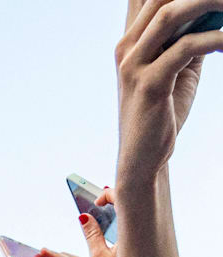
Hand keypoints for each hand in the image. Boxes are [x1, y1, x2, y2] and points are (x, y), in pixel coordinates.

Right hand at [115, 0, 222, 183]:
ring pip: (172, 13)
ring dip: (210, 2)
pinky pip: (187, 47)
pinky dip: (215, 38)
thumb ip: (191, 34)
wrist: (143, 159)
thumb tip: (216, 8)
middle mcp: (126, 47)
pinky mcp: (149, 84)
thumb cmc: (163, 111)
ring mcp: (134, 65)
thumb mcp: (179, 65)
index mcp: (130, 40)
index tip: (207, 1)